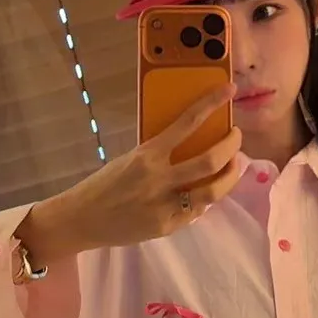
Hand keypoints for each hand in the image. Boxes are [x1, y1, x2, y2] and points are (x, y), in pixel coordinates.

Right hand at [17, 86, 240, 261]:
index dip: (211, 104)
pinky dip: (207, 198)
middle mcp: (159, 179)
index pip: (187, 123)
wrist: (81, 220)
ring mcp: (165, 206)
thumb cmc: (103, 185)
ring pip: (213, 191)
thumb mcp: (129, 160)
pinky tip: (210, 190)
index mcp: (147, 155)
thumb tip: (190, 145)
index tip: (228, 90)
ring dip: (231, 176)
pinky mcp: (167, 227)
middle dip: (231, 146)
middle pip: (211, 161)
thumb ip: (159, 155)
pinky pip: (197, 211)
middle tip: (236, 137)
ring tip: (235, 165)